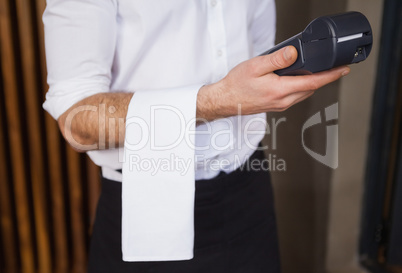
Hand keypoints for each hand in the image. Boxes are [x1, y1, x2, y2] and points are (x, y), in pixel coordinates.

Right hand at [197, 46, 349, 119]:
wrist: (225, 100)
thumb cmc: (236, 85)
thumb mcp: (255, 66)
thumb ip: (276, 60)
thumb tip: (293, 53)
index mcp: (280, 90)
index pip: (313, 82)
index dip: (331, 75)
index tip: (343, 69)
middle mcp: (283, 101)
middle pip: (311, 88)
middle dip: (324, 78)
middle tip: (333, 66)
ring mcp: (280, 105)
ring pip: (304, 93)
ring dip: (312, 83)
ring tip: (316, 70)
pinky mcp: (276, 106)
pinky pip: (295, 96)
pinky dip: (301, 87)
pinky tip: (297, 79)